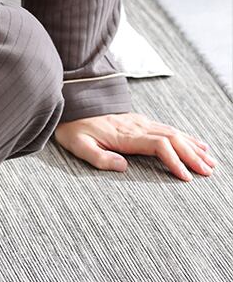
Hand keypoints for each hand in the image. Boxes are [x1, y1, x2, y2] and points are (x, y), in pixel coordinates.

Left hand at [54, 111, 217, 179]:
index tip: (186, 177)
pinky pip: (168, 128)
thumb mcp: (79, 146)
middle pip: (172, 138)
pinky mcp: (140, 121)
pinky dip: (185, 137)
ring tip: (210, 161)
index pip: (157, 145)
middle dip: (192, 155)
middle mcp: (137, 126)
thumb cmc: (73, 129)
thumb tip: (123, 167)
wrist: (71, 103)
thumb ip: (99, 158)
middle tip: (208, 172)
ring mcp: (140, 122)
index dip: (174, 161)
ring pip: (173, 132)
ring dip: (192, 147)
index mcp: (125, 135)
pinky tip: (196, 144)